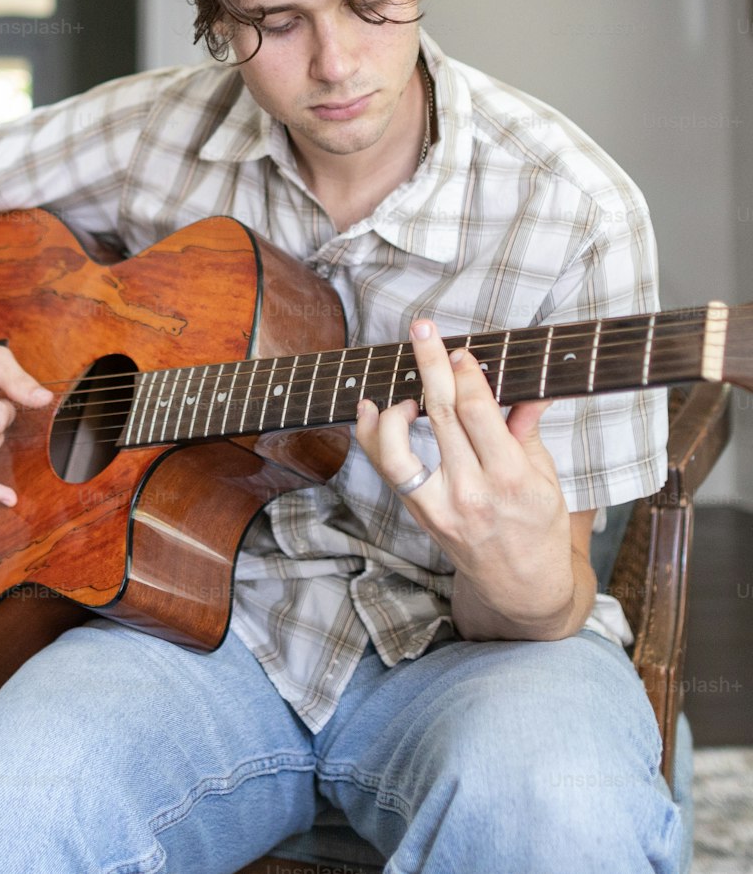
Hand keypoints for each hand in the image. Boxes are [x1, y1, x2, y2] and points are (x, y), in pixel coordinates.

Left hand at [355, 318, 573, 628]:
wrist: (521, 588)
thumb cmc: (539, 527)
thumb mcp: (546, 478)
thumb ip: (527, 428)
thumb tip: (528, 384)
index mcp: (510, 479)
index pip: (477, 413)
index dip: (465, 374)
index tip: (459, 350)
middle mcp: (471, 492)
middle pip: (441, 416)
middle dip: (430, 365)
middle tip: (422, 330)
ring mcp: (439, 506)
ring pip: (399, 450)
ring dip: (393, 410)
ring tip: (405, 391)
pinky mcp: (420, 514)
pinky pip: (387, 471)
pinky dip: (372, 436)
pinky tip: (371, 409)